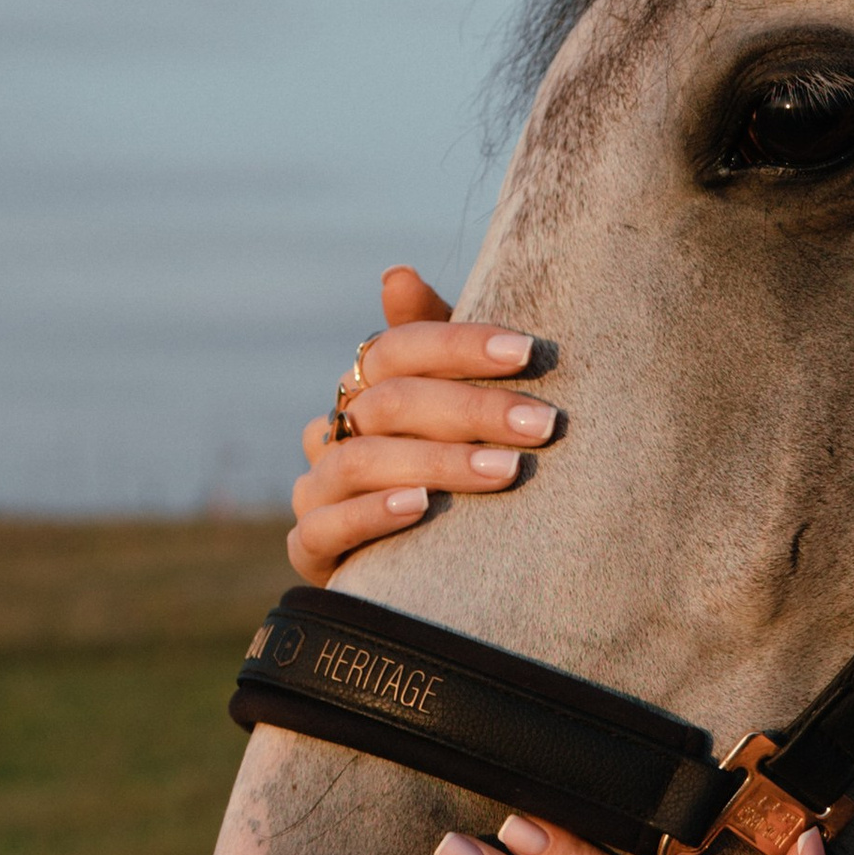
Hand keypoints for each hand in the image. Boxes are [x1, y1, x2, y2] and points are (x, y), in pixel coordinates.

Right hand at [289, 267, 557, 584]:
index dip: (458, 344)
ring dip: (439, 462)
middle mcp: (331, 433)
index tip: (526, 350)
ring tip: (506, 471)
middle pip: (389, 403)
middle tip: (542, 424)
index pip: (395, 348)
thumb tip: (396, 274)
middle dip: (472, 410)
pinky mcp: (311, 550)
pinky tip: (422, 507)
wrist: (440, 579)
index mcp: (365, 390)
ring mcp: (316, 491)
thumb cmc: (462, 477)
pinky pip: (326, 527)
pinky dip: (373, 513)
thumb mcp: (465, 412)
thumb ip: (443, 350)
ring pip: (361, 462)